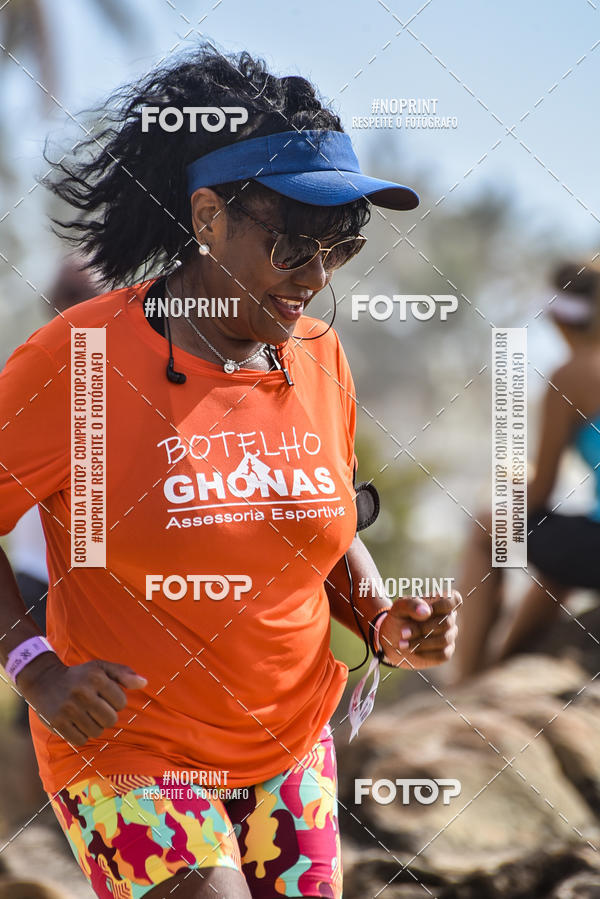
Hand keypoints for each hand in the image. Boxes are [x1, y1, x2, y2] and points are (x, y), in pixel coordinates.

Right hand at [16, 653, 146, 745]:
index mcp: (96, 677)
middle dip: (106, 716)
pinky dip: (81, 735)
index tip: (105, 697)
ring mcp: (68, 709)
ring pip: (96, 731)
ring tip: (85, 715)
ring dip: (94, 726)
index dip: (116, 702)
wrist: (44, 680)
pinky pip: (80, 740)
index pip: (121, 702)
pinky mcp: (57, 723)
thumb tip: (145, 683)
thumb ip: (124, 674)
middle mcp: (82, 693)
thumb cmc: (79, 675)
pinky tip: (76, 723)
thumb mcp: (101, 668)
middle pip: (110, 720)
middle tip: (96, 708)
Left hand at [378, 592, 459, 668]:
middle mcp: (448, 618)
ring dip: (421, 643)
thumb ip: (411, 604)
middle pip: (446, 623)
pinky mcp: (445, 652)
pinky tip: (413, 651)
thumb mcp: (399, 607)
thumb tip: (427, 612)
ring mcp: (448, 635)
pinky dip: (425, 653)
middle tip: (403, 632)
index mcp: (439, 602)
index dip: (445, 605)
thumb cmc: (398, 619)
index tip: (428, 610)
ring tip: (402, 643)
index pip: (454, 599)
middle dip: (422, 629)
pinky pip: (442, 654)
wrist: (391, 640)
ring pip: (444, 640)